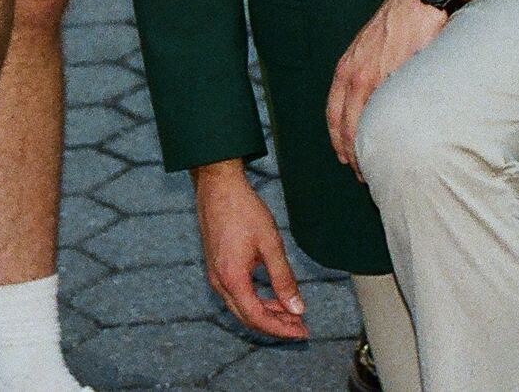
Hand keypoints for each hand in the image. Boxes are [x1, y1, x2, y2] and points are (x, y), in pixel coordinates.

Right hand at [193, 161, 308, 340]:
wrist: (218, 187)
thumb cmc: (244, 210)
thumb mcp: (270, 244)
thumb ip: (284, 278)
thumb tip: (298, 308)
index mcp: (232, 279)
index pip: (258, 318)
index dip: (281, 329)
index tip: (302, 331)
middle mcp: (219, 282)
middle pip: (248, 318)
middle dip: (276, 325)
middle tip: (301, 326)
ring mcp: (215, 276)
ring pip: (242, 308)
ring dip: (267, 314)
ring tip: (291, 312)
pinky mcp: (216, 268)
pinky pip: (237, 295)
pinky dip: (257, 301)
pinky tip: (274, 297)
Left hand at [326, 0, 448, 173]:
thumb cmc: (398, 21)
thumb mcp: (369, 46)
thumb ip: (366, 71)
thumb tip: (372, 97)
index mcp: (347, 67)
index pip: (334, 112)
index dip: (337, 138)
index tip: (343, 155)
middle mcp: (355, 74)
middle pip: (346, 125)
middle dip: (351, 153)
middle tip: (360, 173)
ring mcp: (376, 76)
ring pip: (365, 125)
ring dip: (367, 151)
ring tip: (376, 169)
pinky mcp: (398, 77)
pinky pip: (390, 114)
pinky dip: (389, 135)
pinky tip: (395, 148)